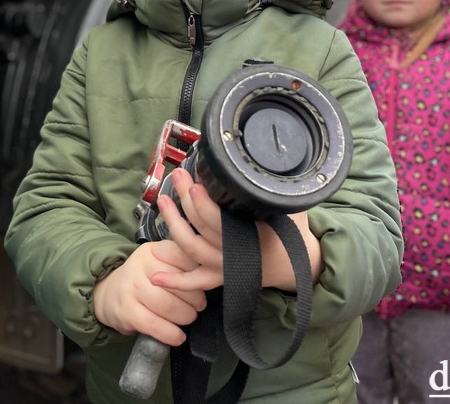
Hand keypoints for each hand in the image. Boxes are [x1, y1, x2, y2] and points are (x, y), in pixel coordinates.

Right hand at [92, 239, 205, 345]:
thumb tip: (212, 273)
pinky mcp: (127, 311)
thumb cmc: (144, 279)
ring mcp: (131, 288)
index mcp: (153, 250)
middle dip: (196, 299)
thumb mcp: (159, 261)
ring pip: (169, 306)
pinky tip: (178, 336)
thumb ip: (182, 262)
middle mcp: (140, 265)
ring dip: (186, 317)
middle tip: (198, 305)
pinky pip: (155, 325)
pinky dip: (171, 334)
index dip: (199, 274)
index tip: (204, 283)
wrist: (108, 293)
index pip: (185, 258)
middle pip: (180, 285)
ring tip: (188, 318)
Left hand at [151, 169, 322, 292]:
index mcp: (252, 237)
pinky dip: (176, 280)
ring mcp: (224, 267)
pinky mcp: (218, 277)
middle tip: (178, 176)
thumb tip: (274, 166)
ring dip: (173, 225)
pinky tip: (155, 277)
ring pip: (192, 248)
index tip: (194, 183)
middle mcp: (234, 254)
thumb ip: (282, 194)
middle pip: (202, 227)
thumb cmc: (293, 234)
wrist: (294, 266)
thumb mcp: (293, 211)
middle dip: (186, 200)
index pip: (221, 220)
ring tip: (163, 200)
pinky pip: (195, 281)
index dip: (204, 203)